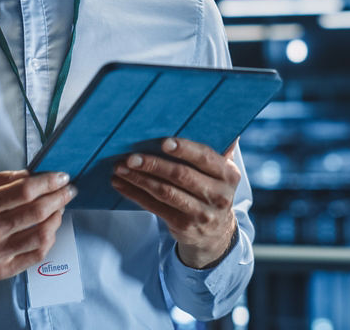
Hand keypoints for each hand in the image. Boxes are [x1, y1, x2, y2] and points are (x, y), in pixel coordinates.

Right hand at [0, 169, 75, 300]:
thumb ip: (1, 179)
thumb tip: (30, 175)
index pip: (24, 192)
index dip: (47, 182)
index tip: (61, 176)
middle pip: (36, 212)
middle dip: (59, 197)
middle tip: (69, 189)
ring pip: (41, 234)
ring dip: (57, 217)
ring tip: (60, 207)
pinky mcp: (3, 270)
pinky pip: (36, 254)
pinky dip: (49, 238)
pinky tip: (50, 227)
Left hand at [111, 138, 240, 268]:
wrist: (216, 232)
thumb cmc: (212, 189)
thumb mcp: (222, 172)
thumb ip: (218, 149)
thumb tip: (212, 117)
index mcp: (229, 174)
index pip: (205, 158)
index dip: (184, 149)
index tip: (163, 142)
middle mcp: (218, 195)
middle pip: (182, 176)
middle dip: (154, 164)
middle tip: (131, 157)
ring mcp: (201, 213)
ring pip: (165, 192)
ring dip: (139, 179)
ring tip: (120, 168)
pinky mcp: (184, 226)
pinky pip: (155, 207)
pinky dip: (135, 194)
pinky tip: (121, 184)